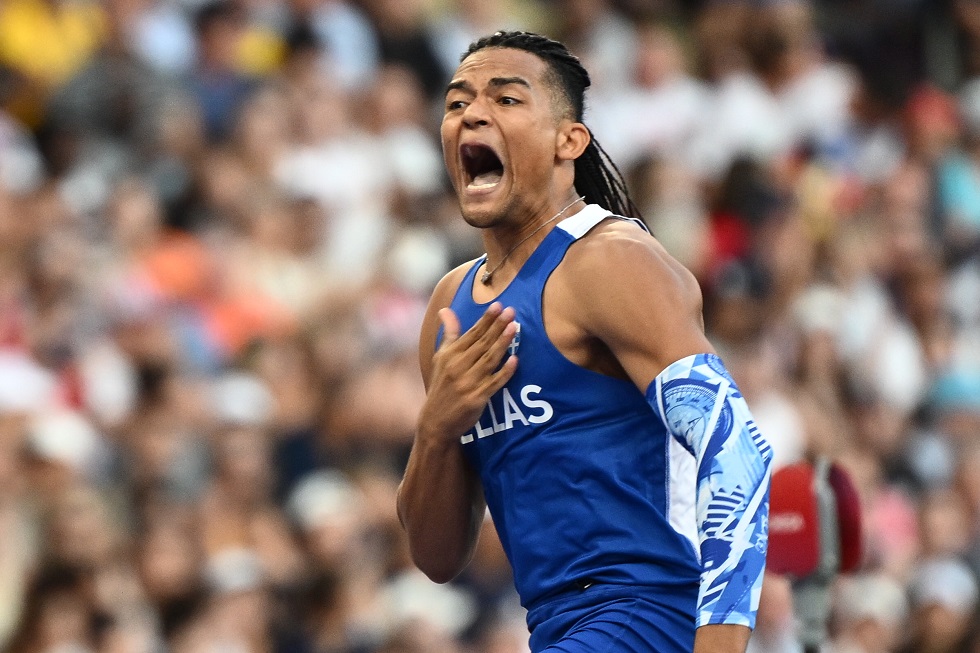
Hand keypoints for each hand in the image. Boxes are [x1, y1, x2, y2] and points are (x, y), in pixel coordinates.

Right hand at [419, 302, 518, 441]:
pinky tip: (515, 360)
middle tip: (511, 312)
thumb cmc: (442, 385)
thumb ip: (448, 333)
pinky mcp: (477, 399)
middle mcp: (458, 367)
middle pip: (482, 344)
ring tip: (514, 328)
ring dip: (502, 343)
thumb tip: (444, 309)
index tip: (498, 305)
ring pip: (489, 360)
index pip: (471, 334)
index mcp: (450, 355)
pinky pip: (494, 383)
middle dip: (497, 327)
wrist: (436, 420)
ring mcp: (468, 383)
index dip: (486, 320)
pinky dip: (505, 372)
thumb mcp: (441, 358)